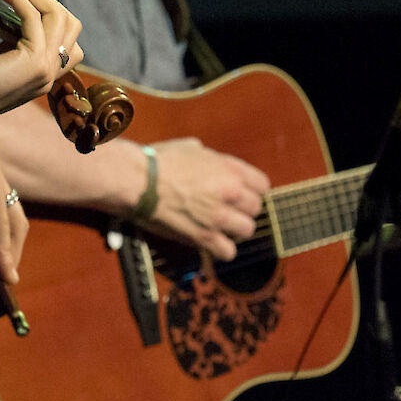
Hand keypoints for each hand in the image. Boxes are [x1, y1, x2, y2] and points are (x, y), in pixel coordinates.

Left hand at [0, 0, 82, 134]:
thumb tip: (12, 23)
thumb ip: (9, 48)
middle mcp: (50, 75)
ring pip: (59, 16)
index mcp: (42, 78)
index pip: (70, 42)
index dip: (48, 17)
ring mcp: (44, 70)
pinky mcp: (32, 61)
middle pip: (71, 25)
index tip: (17, 5)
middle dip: (44, 0)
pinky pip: (34, 16)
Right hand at [138, 137, 270, 261]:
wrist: (139, 182)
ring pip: (246, 230)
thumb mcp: (189, 148)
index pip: (261, 185)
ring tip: (221, 228)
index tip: (242, 195)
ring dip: (234, 230)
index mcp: (229, 169)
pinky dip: (221, 250)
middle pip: (255, 208)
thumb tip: (210, 161)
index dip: (252, 190)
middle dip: (241, 210)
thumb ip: (209, 158)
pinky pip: (228, 252)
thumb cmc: (158, 162)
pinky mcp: (205, 237)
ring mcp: (219, 216)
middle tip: (226, 210)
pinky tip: (211, 243)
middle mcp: (231, 192)